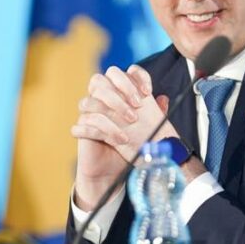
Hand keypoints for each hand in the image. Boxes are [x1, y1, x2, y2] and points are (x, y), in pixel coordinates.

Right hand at [71, 65, 177, 208]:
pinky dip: (101, 131)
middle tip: (138, 108)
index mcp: (114, 94)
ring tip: (129, 128)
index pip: (118, 72)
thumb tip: (163, 98)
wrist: (113, 171)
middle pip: (100, 79)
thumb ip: (155, 114)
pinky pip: (83, 124)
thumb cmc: (130, 147)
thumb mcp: (147, 129)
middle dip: (120, 90)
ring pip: (90, 101)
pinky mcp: (81, 130)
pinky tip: (119, 140)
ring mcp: (87, 114)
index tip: (148, 91)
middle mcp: (98, 101)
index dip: (133, 77)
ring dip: (111, 112)